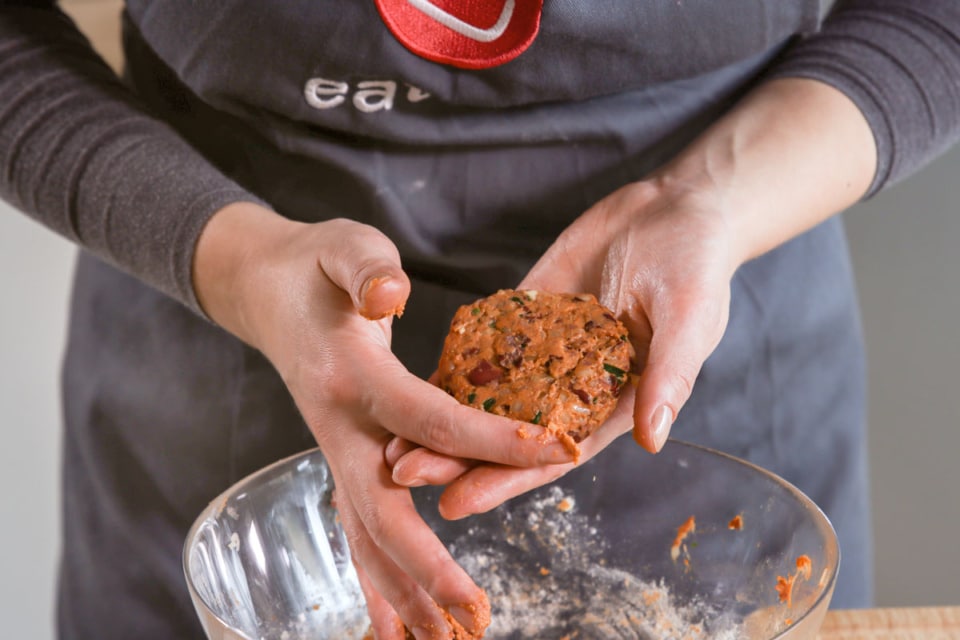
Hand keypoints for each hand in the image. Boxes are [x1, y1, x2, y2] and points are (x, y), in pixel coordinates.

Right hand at [193, 204, 574, 638]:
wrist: (265, 290)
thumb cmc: (316, 266)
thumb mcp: (343, 246)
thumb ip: (365, 267)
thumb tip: (391, 291)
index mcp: (352, 375)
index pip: (426, 416)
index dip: (487, 435)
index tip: (553, 450)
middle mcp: (341, 427)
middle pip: (383, 507)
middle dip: (428, 564)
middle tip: (473, 615)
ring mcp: (338, 451)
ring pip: (367, 535)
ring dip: (402, 593)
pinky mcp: (346, 461)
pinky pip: (361, 530)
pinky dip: (379, 582)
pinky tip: (396, 630)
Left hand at [387, 179, 737, 516]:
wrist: (674, 209)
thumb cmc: (695, 267)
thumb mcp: (688, 319)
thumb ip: (667, 377)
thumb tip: (652, 440)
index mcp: (613, 402)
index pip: (551, 453)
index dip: (505, 479)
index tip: (458, 499)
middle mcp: (573, 386)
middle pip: (507, 433)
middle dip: (457, 457)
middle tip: (402, 473)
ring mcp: (546, 351)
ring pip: (488, 395)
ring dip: (443, 418)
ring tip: (392, 439)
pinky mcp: (528, 314)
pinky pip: (486, 344)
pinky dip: (453, 366)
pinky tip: (409, 382)